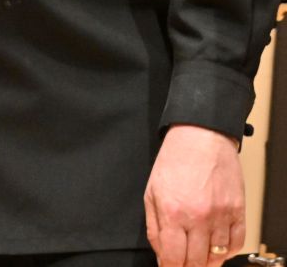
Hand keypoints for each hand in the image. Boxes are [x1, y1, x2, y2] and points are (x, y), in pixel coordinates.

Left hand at [144, 124, 245, 266]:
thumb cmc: (175, 159)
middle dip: (188, 266)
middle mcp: (197, 217)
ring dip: (208, 260)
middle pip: (196, 263)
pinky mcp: (237, 211)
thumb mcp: (152, 190)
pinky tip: (217, 244)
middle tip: (185, 261)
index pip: (173, 259)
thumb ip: (154, 226)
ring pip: (217, 258)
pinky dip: (227, 251)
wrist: (201, 136)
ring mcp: (220, 215)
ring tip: (200, 251)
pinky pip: (236, 244)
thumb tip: (161, 254)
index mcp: (172, 212)